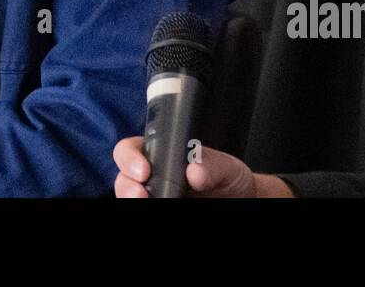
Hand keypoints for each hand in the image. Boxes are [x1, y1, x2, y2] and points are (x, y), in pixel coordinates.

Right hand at [112, 136, 292, 197]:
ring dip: (131, 200)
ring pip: (129, 199)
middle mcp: (151, 177)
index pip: (131, 149)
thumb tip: (194, 170)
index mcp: (160, 154)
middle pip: (123, 179)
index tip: (144, 171)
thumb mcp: (227, 168)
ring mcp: (153, 197)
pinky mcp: (157, 211)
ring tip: (146, 204)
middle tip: (140, 196)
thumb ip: (213, 164)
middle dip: (126, 186)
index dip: (130, 157)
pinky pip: (142, 213)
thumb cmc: (230, 180)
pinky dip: (145, 213)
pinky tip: (161, 212)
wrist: (241, 201)